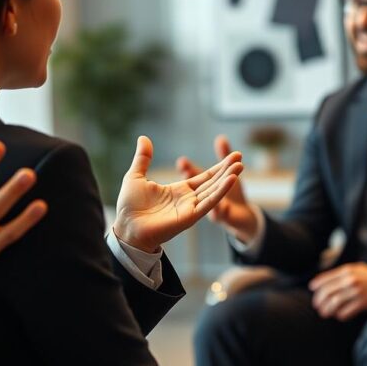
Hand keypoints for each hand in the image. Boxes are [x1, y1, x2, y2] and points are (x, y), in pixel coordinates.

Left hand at [112, 136, 242, 252]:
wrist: (125, 227)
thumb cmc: (129, 206)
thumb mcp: (136, 176)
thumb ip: (143, 158)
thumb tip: (144, 138)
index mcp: (179, 191)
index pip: (204, 177)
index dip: (218, 167)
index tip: (231, 156)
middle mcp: (188, 199)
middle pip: (212, 182)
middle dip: (227, 170)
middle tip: (240, 156)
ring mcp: (190, 208)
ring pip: (213, 191)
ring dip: (227, 179)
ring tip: (240, 166)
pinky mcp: (190, 216)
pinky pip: (208, 202)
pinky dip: (219, 192)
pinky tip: (230, 180)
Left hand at [308, 262, 366, 320]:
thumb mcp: (357, 269)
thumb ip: (343, 273)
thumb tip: (325, 281)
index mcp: (347, 271)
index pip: (325, 279)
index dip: (316, 286)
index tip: (312, 291)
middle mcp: (350, 280)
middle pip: (327, 292)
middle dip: (319, 301)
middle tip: (317, 306)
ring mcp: (357, 291)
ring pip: (334, 303)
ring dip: (327, 310)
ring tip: (324, 313)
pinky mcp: (363, 303)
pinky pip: (346, 311)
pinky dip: (340, 315)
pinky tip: (339, 315)